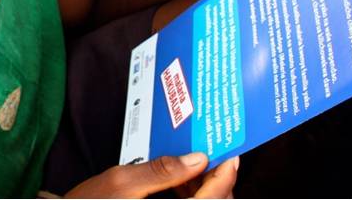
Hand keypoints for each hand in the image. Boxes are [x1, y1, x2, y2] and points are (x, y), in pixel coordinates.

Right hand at [64, 153, 238, 197]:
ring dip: (201, 190)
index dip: (226, 176)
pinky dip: (187, 197)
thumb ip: (161, 170)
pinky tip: (175, 185)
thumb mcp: (121, 182)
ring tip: (186, 168)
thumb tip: (196, 158)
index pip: (213, 199)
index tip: (230, 156)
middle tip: (204, 157)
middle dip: (214, 182)